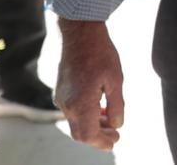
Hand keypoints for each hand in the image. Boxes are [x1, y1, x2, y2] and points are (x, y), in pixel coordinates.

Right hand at [56, 20, 124, 149]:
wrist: (79, 34)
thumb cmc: (100, 54)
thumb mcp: (115, 80)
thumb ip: (117, 106)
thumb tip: (117, 125)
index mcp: (81, 104)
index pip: (89, 135)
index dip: (102, 142)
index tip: (116, 141)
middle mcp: (66, 105)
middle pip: (80, 133)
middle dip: (98, 138)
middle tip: (115, 136)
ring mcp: (61, 98)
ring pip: (75, 123)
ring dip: (92, 126)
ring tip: (111, 122)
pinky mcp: (60, 92)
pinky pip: (72, 112)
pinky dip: (85, 116)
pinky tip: (101, 109)